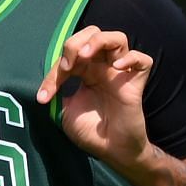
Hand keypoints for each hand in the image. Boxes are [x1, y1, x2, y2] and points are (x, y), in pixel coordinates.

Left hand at [36, 26, 153, 171]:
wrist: (112, 151)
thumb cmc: (91, 132)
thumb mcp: (65, 111)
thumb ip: (57, 94)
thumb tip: (42, 84)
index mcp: (86, 71)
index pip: (69, 55)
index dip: (54, 71)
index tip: (44, 96)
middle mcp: (103, 67)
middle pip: (92, 33)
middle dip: (75, 43)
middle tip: (67, 67)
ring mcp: (120, 73)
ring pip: (118, 38)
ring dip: (98, 41)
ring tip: (85, 56)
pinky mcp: (136, 83)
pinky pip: (143, 60)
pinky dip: (131, 58)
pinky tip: (117, 68)